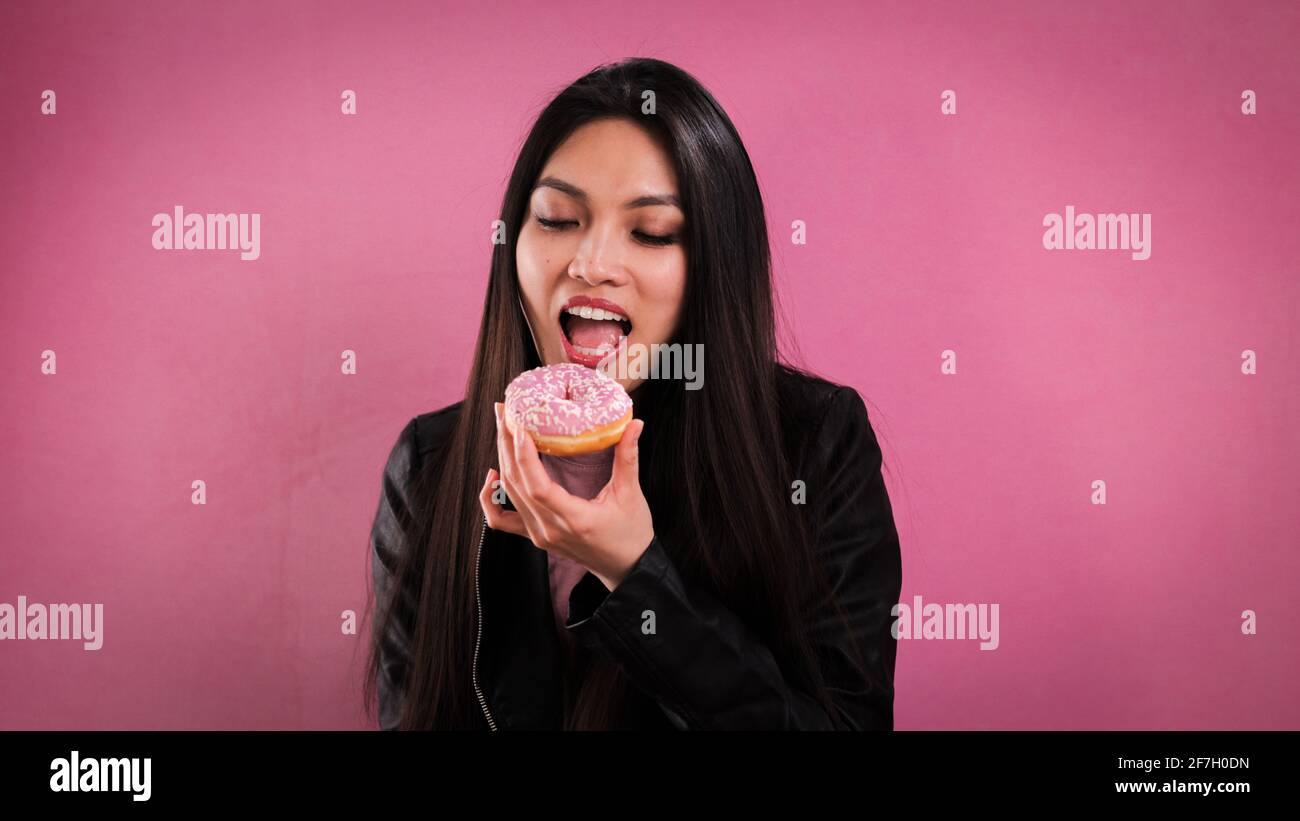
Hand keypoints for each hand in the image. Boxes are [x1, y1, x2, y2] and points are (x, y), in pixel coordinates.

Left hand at [479, 402, 654, 590]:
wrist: (626, 567)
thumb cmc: (631, 533)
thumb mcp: (631, 494)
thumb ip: (628, 457)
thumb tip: (635, 424)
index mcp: (574, 519)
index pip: (538, 487)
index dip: (524, 457)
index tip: (520, 427)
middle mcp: (550, 529)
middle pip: (516, 485)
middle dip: (507, 445)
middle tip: (504, 413)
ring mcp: (539, 534)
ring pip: (509, 494)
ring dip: (502, 459)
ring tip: (502, 429)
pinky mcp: (535, 536)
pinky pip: (502, 519)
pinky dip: (491, 498)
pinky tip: (493, 475)